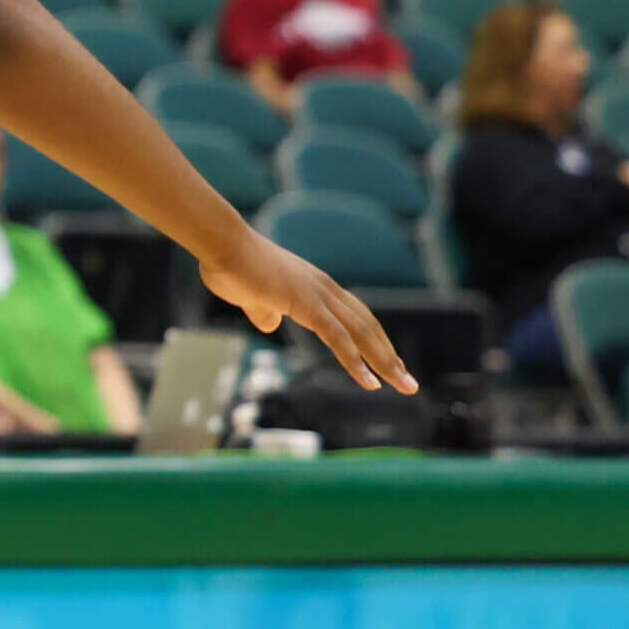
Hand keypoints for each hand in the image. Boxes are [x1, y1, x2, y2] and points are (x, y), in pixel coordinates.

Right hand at [200, 230, 415, 393]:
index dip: (372, 339)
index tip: (388, 362)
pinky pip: (337, 337)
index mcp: (311, 285)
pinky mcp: (306, 303)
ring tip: (404, 385)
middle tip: (408, 381)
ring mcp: (317, 294)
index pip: (353, 315)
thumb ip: (262, 309)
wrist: (220, 242)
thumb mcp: (248, 294)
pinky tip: (369, 381)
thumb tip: (270, 324)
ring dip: (385, 361)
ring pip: (361, 333)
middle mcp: (323, 287)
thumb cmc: (229, 264)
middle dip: (389, 355)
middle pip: (367, 325)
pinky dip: (356, 360)